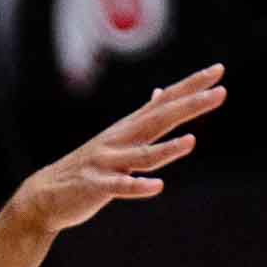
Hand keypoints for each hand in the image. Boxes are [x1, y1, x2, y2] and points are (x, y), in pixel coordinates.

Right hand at [7, 63, 226, 234]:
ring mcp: (107, 162)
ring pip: (142, 155)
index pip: (166, 101)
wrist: (45, 195)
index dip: (191, 86)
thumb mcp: (118, 136)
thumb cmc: (89, 167)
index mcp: (129, 128)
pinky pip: (120, 187)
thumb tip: (162, 92)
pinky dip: (138, 186)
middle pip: (160, 118)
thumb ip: (143, 116)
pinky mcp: (96, 186)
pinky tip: (156, 187)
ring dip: (167, 149)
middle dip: (190, 105)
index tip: (218, 71)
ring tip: (191, 142)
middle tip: (221, 92)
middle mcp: (120, 139)